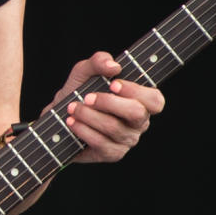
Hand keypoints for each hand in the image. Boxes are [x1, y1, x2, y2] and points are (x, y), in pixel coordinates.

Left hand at [47, 52, 164, 163]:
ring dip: (89, 116)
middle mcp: (139, 122)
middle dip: (109, 103)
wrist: (60, 117)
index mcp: (141, 101)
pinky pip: (102, 144)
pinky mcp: (113, 154)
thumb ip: (99, 60)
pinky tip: (72, 122)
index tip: (113, 84)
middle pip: (137, 114)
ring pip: (114, 128)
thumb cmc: (80, 91)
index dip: (137, 92)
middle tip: (87, 97)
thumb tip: (113, 66)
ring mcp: (127, 140)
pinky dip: (84, 130)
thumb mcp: (86, 70)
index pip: (155, 100)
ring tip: (73, 108)